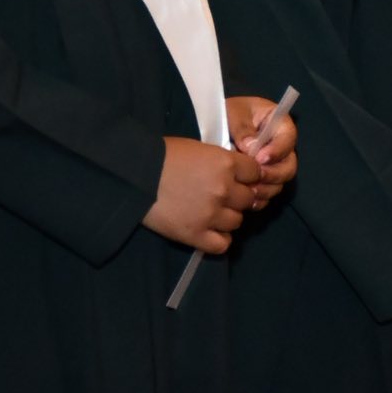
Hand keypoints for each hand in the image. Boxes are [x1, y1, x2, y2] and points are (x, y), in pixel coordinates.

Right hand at [142, 137, 260, 252]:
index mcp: (225, 163)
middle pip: (249, 199)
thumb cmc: (163, 155)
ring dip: (228, 217)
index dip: (249, 176)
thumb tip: (236, 172)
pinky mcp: (196, 234)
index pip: (256, 173)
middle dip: (239, 197)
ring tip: (213, 212)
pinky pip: (222, 244)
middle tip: (224, 196)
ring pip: (237, 221)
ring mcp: (211, 214)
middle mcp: (224, 190)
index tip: (241, 178)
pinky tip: (211, 231)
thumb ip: (221, 161)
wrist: (135, 176)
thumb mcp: (198, 149)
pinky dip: (220, 239)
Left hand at [226, 94, 298, 210]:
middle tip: (255, 176)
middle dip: (274, 174)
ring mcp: (274, 165)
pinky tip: (246, 199)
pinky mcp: (264, 178)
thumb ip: (243, 128)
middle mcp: (281, 147)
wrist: (218, 123)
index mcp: (279, 125)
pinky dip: (260, 198)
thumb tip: (250, 147)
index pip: (288, 138)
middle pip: (289, 165)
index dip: (277, 150)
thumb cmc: (230, 112)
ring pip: (280, 182)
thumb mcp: (235, 112)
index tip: (260, 158)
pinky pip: (268, 192)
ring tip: (249, 189)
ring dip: (266, 188)